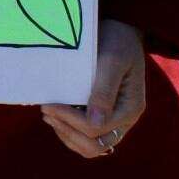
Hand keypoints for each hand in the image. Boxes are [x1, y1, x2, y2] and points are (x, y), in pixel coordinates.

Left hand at [42, 18, 146, 159]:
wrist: (122, 31)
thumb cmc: (118, 41)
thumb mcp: (112, 60)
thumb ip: (104, 90)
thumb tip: (94, 123)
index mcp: (131, 108)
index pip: (97, 129)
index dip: (70, 120)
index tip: (48, 104)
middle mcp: (125, 120)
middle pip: (95, 146)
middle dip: (67, 131)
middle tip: (47, 111)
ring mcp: (116, 121)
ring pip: (90, 147)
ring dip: (67, 134)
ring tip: (49, 114)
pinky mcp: (105, 117)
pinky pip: (87, 138)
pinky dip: (70, 132)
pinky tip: (57, 116)